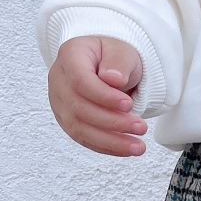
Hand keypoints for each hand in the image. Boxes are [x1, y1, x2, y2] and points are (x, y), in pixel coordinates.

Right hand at [47, 36, 147, 156]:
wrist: (109, 69)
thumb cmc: (114, 58)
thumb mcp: (122, 51)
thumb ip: (118, 62)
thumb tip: (113, 80)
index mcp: (70, 55)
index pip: (80, 80)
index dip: (104, 96)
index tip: (128, 104)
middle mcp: (59, 80)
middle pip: (79, 108)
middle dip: (113, 122)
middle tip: (141, 127)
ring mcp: (60, 103)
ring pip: (79, 128)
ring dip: (111, 141)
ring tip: (138, 146)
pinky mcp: (67, 122)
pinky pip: (84, 139)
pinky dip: (107, 147)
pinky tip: (127, 149)